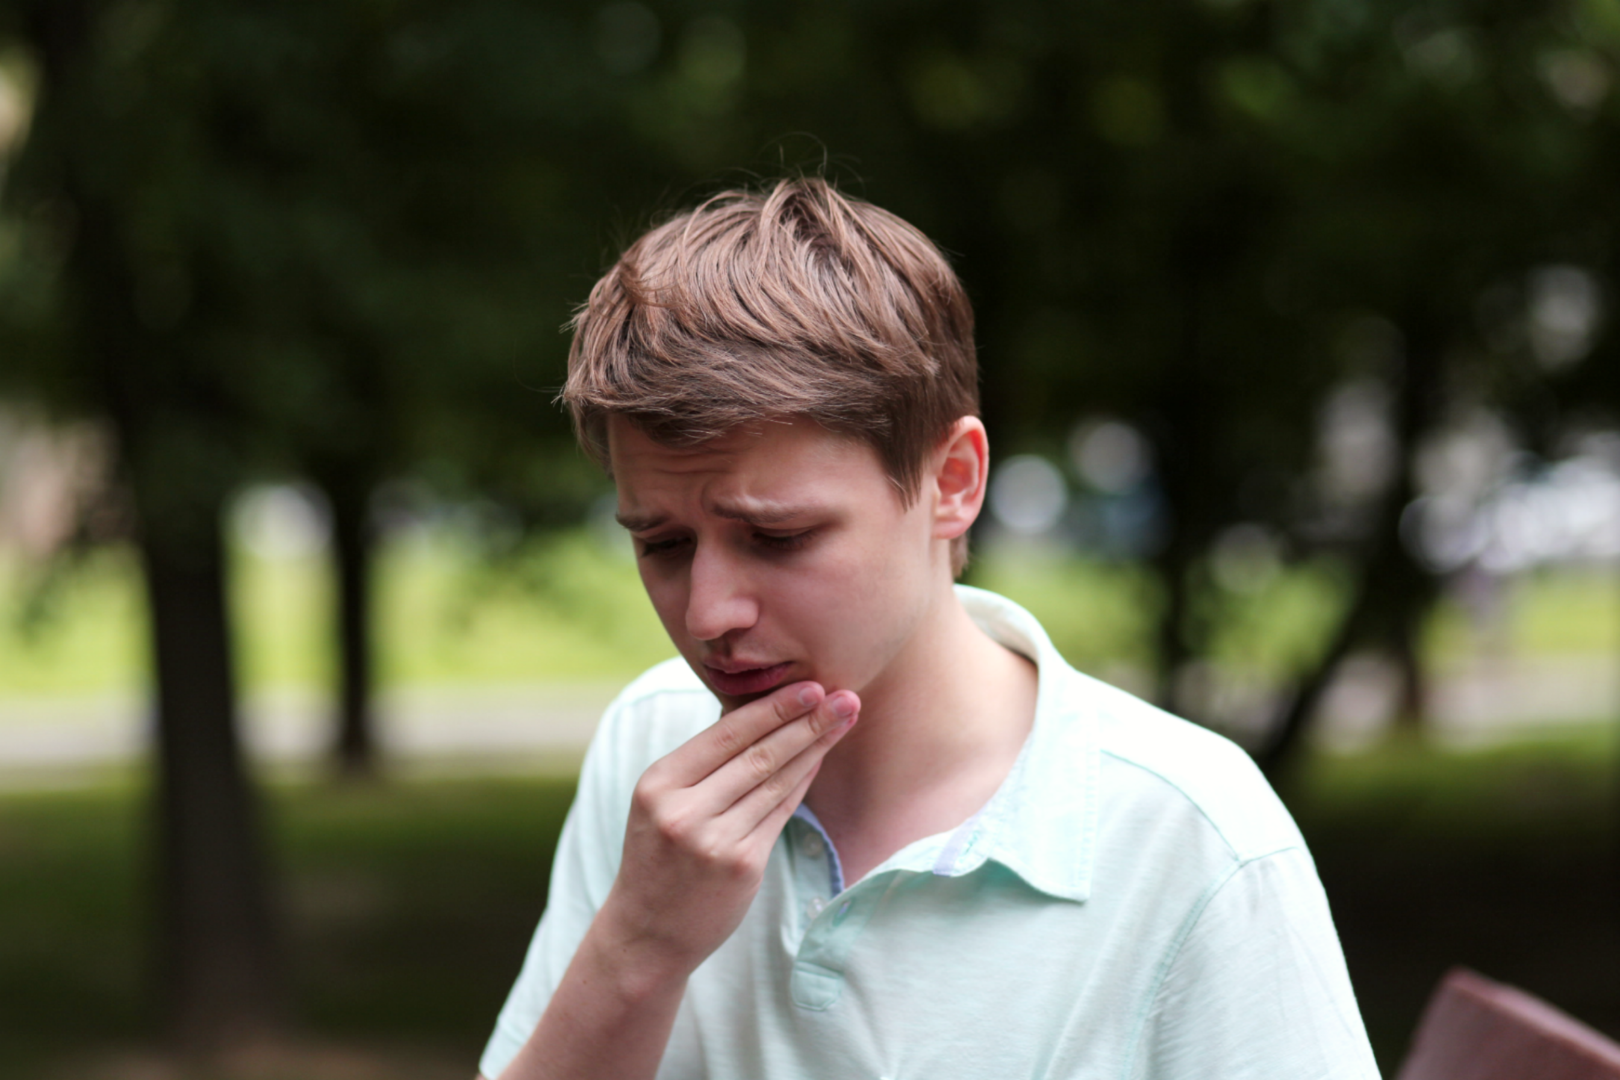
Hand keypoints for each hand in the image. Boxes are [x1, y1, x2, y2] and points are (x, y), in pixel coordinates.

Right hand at [597, 681, 858, 980]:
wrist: (647, 932)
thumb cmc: (658, 856)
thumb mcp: (660, 802)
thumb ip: (702, 762)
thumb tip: (759, 710)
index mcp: (658, 783)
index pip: (725, 734)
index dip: (772, 708)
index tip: (810, 685)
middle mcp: (683, 811)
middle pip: (758, 755)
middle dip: (807, 721)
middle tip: (844, 695)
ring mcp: (714, 841)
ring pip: (775, 782)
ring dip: (815, 747)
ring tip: (844, 719)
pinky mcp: (742, 866)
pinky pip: (780, 812)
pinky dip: (803, 782)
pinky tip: (820, 759)